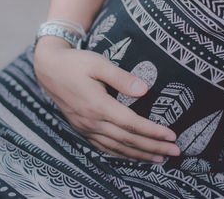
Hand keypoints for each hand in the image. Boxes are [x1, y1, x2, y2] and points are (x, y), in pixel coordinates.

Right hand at [34, 36, 180, 161]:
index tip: (172, 136)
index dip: (153, 131)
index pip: (131, 124)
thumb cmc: (75, 63)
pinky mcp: (80, 127)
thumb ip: (121, 77)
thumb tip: (144, 90)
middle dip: (152, 147)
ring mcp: (84, 127)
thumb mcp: (98, 63)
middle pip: (127, 140)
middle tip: (175, 152)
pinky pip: (102, 146)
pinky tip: (130, 156)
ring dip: (138, 155)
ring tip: (158, 159)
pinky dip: (118, 154)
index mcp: (97, 105)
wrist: (49, 68)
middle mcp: (91, 121)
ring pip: (115, 147)